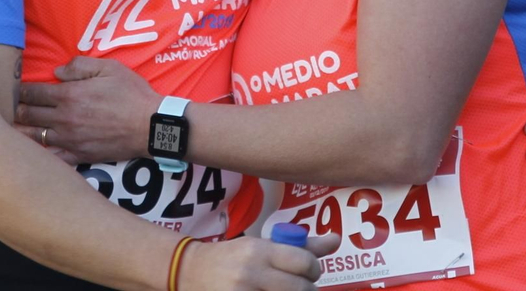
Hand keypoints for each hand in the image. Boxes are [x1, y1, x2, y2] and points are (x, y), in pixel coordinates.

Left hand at [15, 57, 159, 163]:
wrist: (151, 126)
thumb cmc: (131, 93)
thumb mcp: (108, 68)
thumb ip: (79, 66)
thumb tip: (56, 72)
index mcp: (69, 95)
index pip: (32, 92)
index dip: (19, 90)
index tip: (12, 89)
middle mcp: (64, 119)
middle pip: (27, 115)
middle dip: (15, 110)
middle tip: (6, 109)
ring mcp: (70, 140)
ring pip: (34, 138)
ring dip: (20, 133)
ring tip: (9, 131)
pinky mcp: (79, 156)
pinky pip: (52, 159)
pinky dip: (39, 157)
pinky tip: (31, 155)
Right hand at [180, 233, 340, 290]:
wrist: (189, 271)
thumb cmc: (232, 258)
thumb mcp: (261, 246)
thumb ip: (300, 246)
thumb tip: (336, 239)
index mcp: (259, 250)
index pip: (304, 261)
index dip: (314, 270)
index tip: (310, 273)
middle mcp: (251, 272)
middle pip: (300, 288)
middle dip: (308, 290)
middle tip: (302, 287)